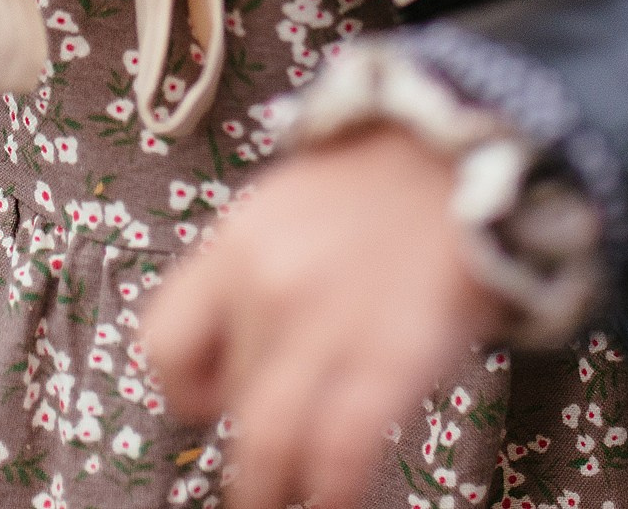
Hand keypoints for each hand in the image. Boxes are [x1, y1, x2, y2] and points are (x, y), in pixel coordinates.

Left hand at [141, 127, 505, 508]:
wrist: (461, 153)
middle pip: (229, 399)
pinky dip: (331, 489)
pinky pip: (339, 451)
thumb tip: (237, 354)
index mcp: (233, 248)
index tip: (215, 406)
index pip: (166, 347)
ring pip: (268, 442)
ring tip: (287, 500)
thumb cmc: (376, 190)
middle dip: (250, 440)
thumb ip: (251, 279)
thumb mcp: (284, 212)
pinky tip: (335, 496)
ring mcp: (328, 325)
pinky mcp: (391, 357)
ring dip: (272, 487)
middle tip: (269, 466)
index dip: (189, 392)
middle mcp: (268, 287)